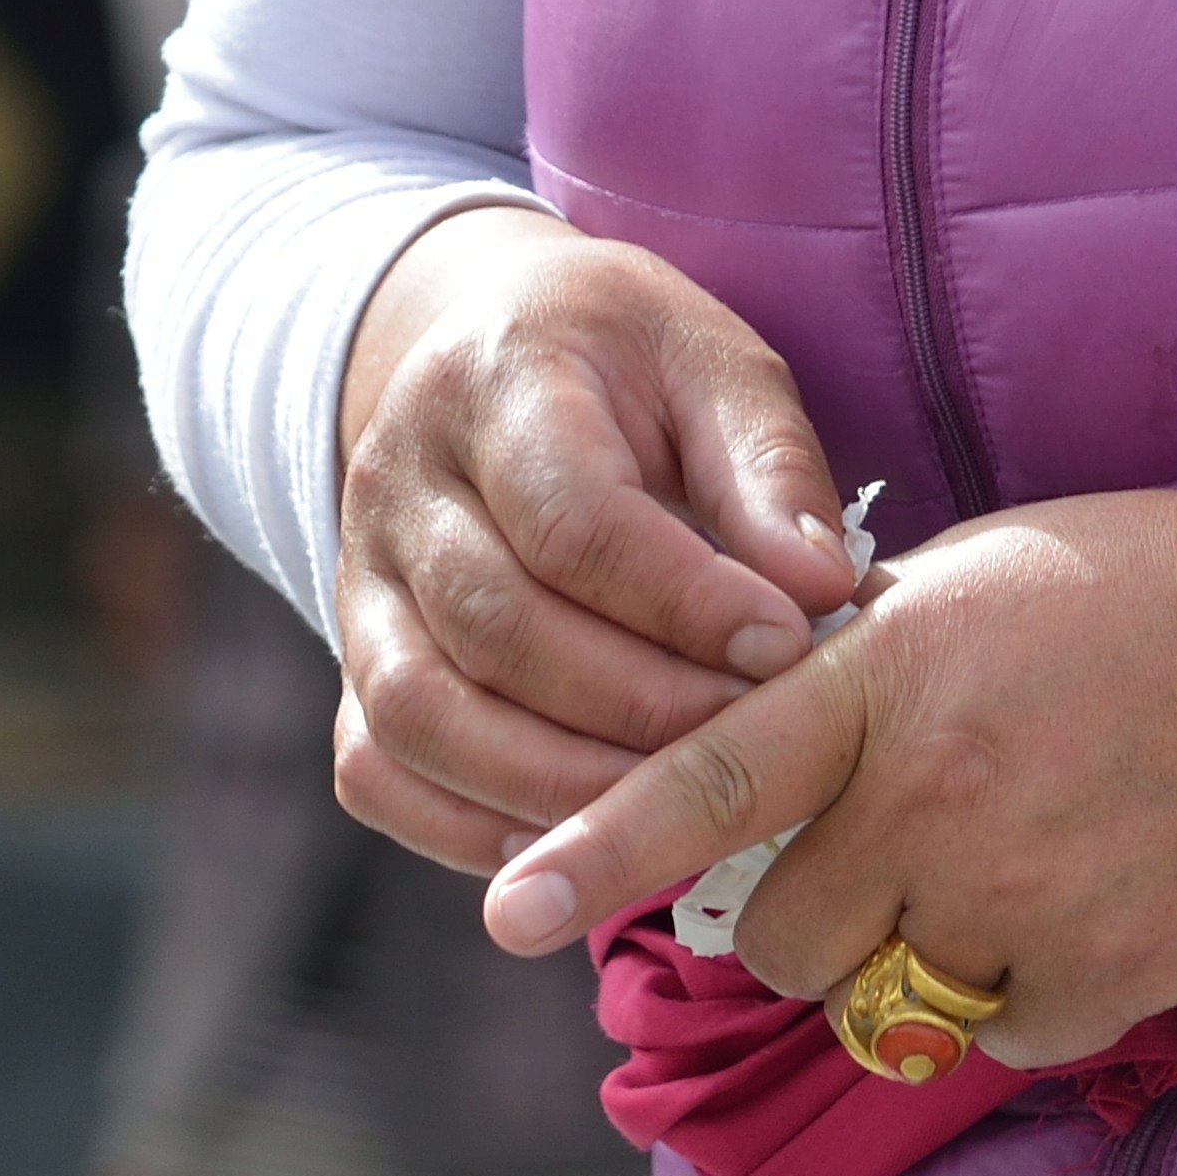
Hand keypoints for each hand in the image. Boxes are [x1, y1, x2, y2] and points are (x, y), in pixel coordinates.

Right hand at [330, 204, 858, 873]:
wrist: (494, 342)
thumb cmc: (627, 360)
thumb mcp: (715, 364)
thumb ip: (769, 470)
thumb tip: (823, 588)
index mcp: (495, 378)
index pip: (572, 518)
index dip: (683, 601)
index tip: (786, 646)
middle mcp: (398, 478)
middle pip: (497, 627)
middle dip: (634, 704)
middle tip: (747, 735)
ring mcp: (358, 573)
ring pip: (421, 711)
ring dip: (553, 782)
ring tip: (674, 799)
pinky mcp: (353, 656)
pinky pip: (377, 766)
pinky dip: (463, 825)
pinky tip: (574, 833)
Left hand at [481, 463, 1176, 1069]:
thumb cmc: (1146, 589)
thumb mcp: (973, 583)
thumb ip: (860, 673)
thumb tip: (770, 760)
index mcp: (893, 677)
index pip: (714, 775)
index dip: (601, 848)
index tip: (507, 912)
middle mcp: (939, 796)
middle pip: (788, 939)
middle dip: (814, 914)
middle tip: (889, 852)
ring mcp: (1020, 896)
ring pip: (884, 1000)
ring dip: (912, 954)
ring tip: (1004, 858)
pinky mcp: (1100, 979)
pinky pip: (996, 1035)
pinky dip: (1021, 988)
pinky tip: (1085, 888)